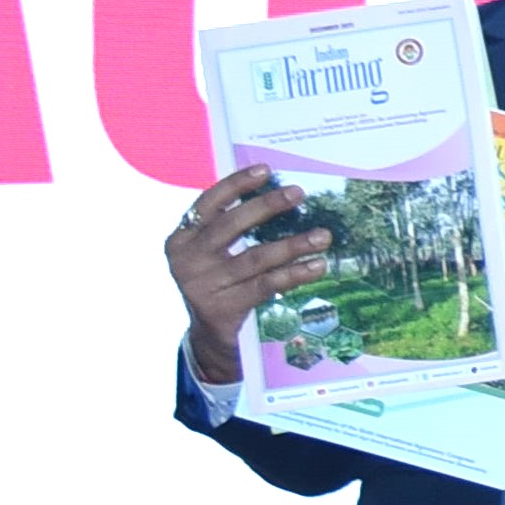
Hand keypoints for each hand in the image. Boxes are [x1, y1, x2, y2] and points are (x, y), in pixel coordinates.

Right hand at [166, 170, 324, 384]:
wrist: (208, 334)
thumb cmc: (218, 281)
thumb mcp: (212, 253)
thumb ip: (231, 226)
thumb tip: (277, 192)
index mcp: (181, 238)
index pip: (208, 203)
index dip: (236, 184)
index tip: (265, 170)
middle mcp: (187, 259)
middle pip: (231, 226)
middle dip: (267, 206)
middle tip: (299, 193)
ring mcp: (203, 285)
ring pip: (256, 258)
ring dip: (293, 244)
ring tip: (323, 236)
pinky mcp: (223, 307)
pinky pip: (266, 285)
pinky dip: (294, 273)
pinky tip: (317, 266)